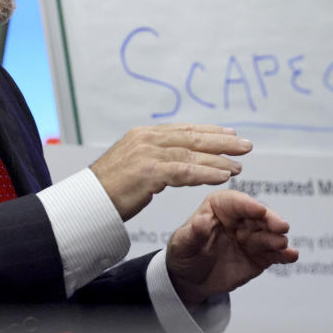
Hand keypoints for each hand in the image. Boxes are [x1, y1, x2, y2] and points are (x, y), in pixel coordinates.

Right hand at [90, 124, 250, 220]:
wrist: (86, 202)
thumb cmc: (109, 189)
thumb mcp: (132, 165)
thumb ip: (153, 158)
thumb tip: (175, 160)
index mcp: (143, 135)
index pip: (183, 129)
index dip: (209, 131)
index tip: (229, 132)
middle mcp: (147, 139)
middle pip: (192, 137)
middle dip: (222, 140)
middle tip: (245, 145)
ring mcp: (148, 154)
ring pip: (192, 153)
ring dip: (219, 159)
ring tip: (239, 166)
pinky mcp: (149, 172)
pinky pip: (185, 171)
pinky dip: (206, 173)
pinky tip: (223, 176)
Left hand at [165, 190, 298, 307]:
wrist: (190, 279)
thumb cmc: (184, 253)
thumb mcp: (183, 244)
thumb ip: (194, 233)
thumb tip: (201, 221)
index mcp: (219, 206)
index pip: (235, 202)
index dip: (248, 205)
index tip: (259, 210)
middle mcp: (239, 218)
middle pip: (258, 216)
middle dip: (270, 220)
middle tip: (281, 226)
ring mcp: (251, 237)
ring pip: (269, 234)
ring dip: (277, 238)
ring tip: (282, 245)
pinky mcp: (260, 256)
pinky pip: (274, 253)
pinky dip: (284, 254)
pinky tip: (292, 256)